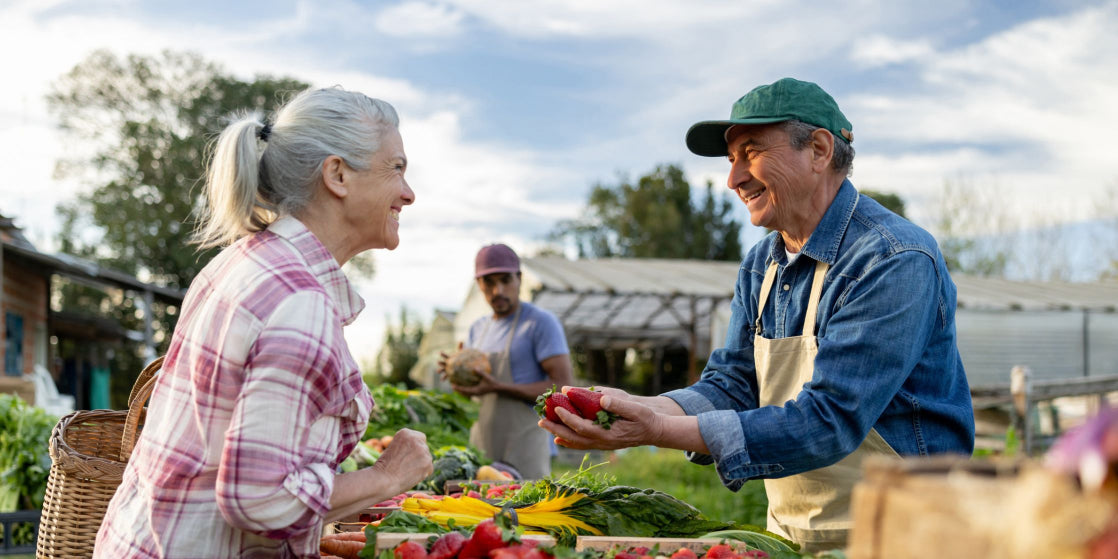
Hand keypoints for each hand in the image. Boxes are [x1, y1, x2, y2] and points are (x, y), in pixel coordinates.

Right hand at [371, 428, 432, 491]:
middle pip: (424, 448)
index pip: (419, 438)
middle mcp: (415, 438)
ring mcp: (423, 450)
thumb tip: (421, 452)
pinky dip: (423, 474)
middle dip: (418, 456)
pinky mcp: (427, 461)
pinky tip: (411, 476)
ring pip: (427, 458)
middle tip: (407, 466)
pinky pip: (429, 468)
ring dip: (421, 465)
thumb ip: (407, 447)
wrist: (383, 479)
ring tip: (407, 471)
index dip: (415, 448)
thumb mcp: (394, 449)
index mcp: (405, 433)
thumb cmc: (384, 467)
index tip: (408, 456)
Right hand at [436, 342, 463, 379]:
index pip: (445, 355)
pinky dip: (444, 378)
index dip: (443, 354)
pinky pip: (445, 376)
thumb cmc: (459, 360)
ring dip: (440, 371)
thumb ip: (460, 348)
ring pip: (442, 370)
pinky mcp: (448, 374)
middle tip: (438, 362)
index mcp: (449, 359)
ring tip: (439, 371)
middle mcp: (446, 364)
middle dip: (440, 363)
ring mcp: (446, 369)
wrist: (459, 368)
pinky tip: (444, 380)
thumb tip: (461, 341)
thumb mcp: (460, 354)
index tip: (440, 352)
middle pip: (442, 363)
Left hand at [451, 369, 496, 396]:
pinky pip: (470, 393)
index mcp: (476, 390)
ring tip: (457, 388)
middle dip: (458, 390)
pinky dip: (465, 391)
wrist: (497, 388)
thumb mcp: (486, 377)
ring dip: (461, 391)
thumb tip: (475, 367)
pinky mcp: (478, 393)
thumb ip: (480, 372)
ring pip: (467, 394)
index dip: (458, 388)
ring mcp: (477, 394)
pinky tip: (465, 388)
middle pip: (464, 393)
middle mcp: (475, 393)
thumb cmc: (492, 382)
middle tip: (452, 386)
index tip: (453, 385)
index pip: (465, 390)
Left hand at [538, 391, 662, 450]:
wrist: (655, 432)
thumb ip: (619, 404)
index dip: (568, 418)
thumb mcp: (636, 408)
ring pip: (575, 442)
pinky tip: (559, 436)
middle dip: (556, 427)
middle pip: (574, 437)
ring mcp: (601, 445)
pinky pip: (581, 443)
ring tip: (544, 425)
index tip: (557, 407)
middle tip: (540, 419)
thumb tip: (601, 397)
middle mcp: (602, 443)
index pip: (583, 427)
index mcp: (608, 434)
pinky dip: (568, 440)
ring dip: (559, 433)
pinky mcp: (602, 443)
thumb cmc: (646, 419)